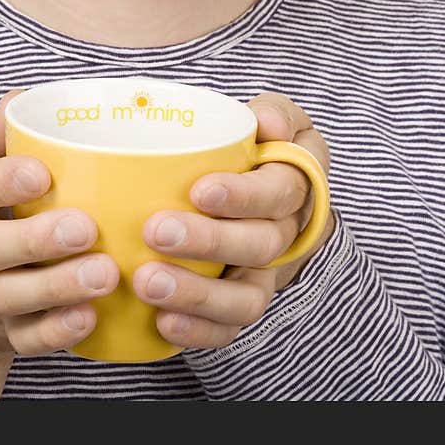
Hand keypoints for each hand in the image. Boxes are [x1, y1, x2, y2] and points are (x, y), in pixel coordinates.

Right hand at [0, 90, 118, 398]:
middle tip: (86, 228)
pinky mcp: (3, 330)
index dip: (3, 181)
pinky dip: (57, 332)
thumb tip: (23, 97)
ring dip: (58, 287)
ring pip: (11, 296)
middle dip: (37, 240)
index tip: (43, 174)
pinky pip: (26, 338)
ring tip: (106, 273)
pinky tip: (91, 316)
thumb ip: (2, 136)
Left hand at [132, 92, 333, 349]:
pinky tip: (162, 322)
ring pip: (247, 298)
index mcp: (295, 182)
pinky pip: (228, 330)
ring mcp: (263, 274)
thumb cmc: (252, 149)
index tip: (200, 191)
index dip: (244, 195)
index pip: (281, 192)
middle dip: (209, 242)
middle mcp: (286, 233)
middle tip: (157, 232)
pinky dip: (197, 331)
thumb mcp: (272, 119)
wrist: (253, 191)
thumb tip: (266, 124)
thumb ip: (272, 113)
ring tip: (148, 283)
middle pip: (261, 246)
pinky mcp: (238, 303)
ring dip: (198, 294)